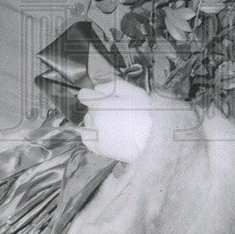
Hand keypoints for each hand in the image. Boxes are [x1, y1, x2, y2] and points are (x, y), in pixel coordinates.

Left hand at [77, 77, 194, 162]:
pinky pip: (87, 137)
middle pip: (89, 109)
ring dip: (95, 121)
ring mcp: (94, 134)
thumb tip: (98, 88)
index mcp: (100, 104)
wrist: (149, 142)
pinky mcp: (96, 147)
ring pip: (88, 122)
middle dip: (97, 108)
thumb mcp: (134, 93)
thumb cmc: (144, 116)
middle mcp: (94, 119)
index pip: (84, 95)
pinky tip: (105, 133)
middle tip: (113, 112)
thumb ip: (113, 86)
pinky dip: (93, 134)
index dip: (91, 94)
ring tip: (112, 124)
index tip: (97, 97)